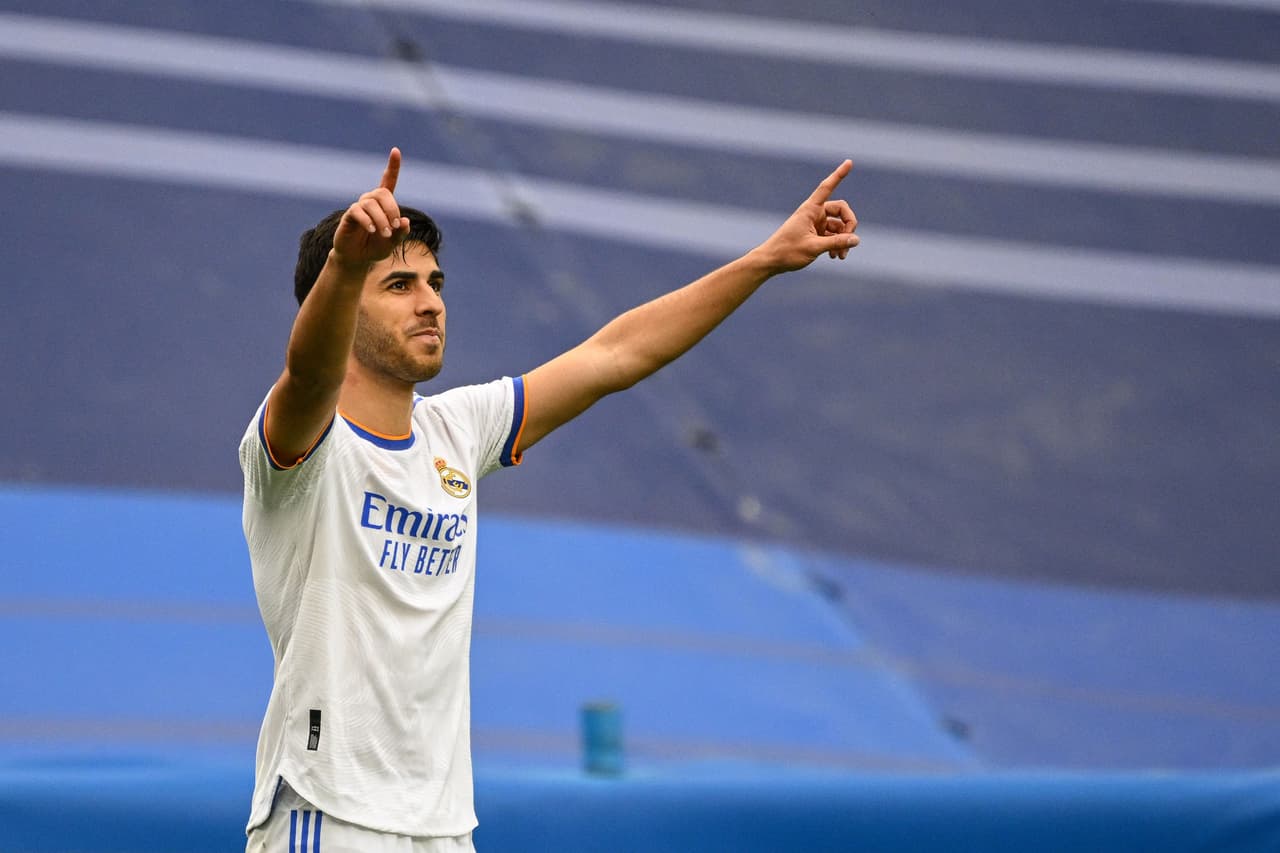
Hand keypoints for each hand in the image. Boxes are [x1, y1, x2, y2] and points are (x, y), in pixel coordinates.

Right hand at [331, 148, 412, 269]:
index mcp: (384, 204)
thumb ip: (400, 233)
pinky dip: (368, 221)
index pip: (388, 180)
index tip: (395, 150)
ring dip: (381, 219)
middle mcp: (371, 201)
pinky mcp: (349, 215)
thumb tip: (405, 222)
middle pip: (382, 193)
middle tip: (394, 227)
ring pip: (371, 203)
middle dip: (392, 209)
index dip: (392, 166)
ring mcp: (359, 207)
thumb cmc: (376, 247)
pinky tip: (372, 230)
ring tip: (384, 233)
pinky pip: (358, 211)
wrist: (358, 258)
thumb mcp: (393, 242)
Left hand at [752, 160, 858, 274]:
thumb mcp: (814, 248)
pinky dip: (836, 244)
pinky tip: (835, 256)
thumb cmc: (787, 252)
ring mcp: (816, 223)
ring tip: (840, 256)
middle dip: (849, 226)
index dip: (838, 175)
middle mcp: (814, 213)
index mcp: (810, 209)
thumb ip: (837, 243)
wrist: (771, 261)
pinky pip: (833, 235)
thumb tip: (857, 240)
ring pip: (839, 226)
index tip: (849, 162)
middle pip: (841, 210)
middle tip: (849, 242)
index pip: (827, 187)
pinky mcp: (816, 234)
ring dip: (843, 240)